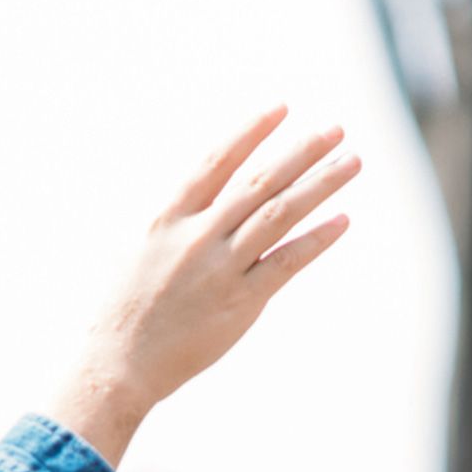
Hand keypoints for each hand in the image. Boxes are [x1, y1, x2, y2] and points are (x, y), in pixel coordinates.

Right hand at [47, 107, 358, 467]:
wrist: (119, 364)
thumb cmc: (127, 309)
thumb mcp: (141, 250)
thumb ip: (177, 222)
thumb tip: (203, 197)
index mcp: (169, 218)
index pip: (217, 161)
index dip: (251, 132)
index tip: (282, 108)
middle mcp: (197, 237)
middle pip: (259, 181)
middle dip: (301, 152)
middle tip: (335, 129)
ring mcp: (220, 269)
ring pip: (279, 214)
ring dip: (320, 185)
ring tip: (352, 162)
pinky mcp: (240, 303)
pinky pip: (286, 263)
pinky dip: (316, 240)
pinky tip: (342, 220)